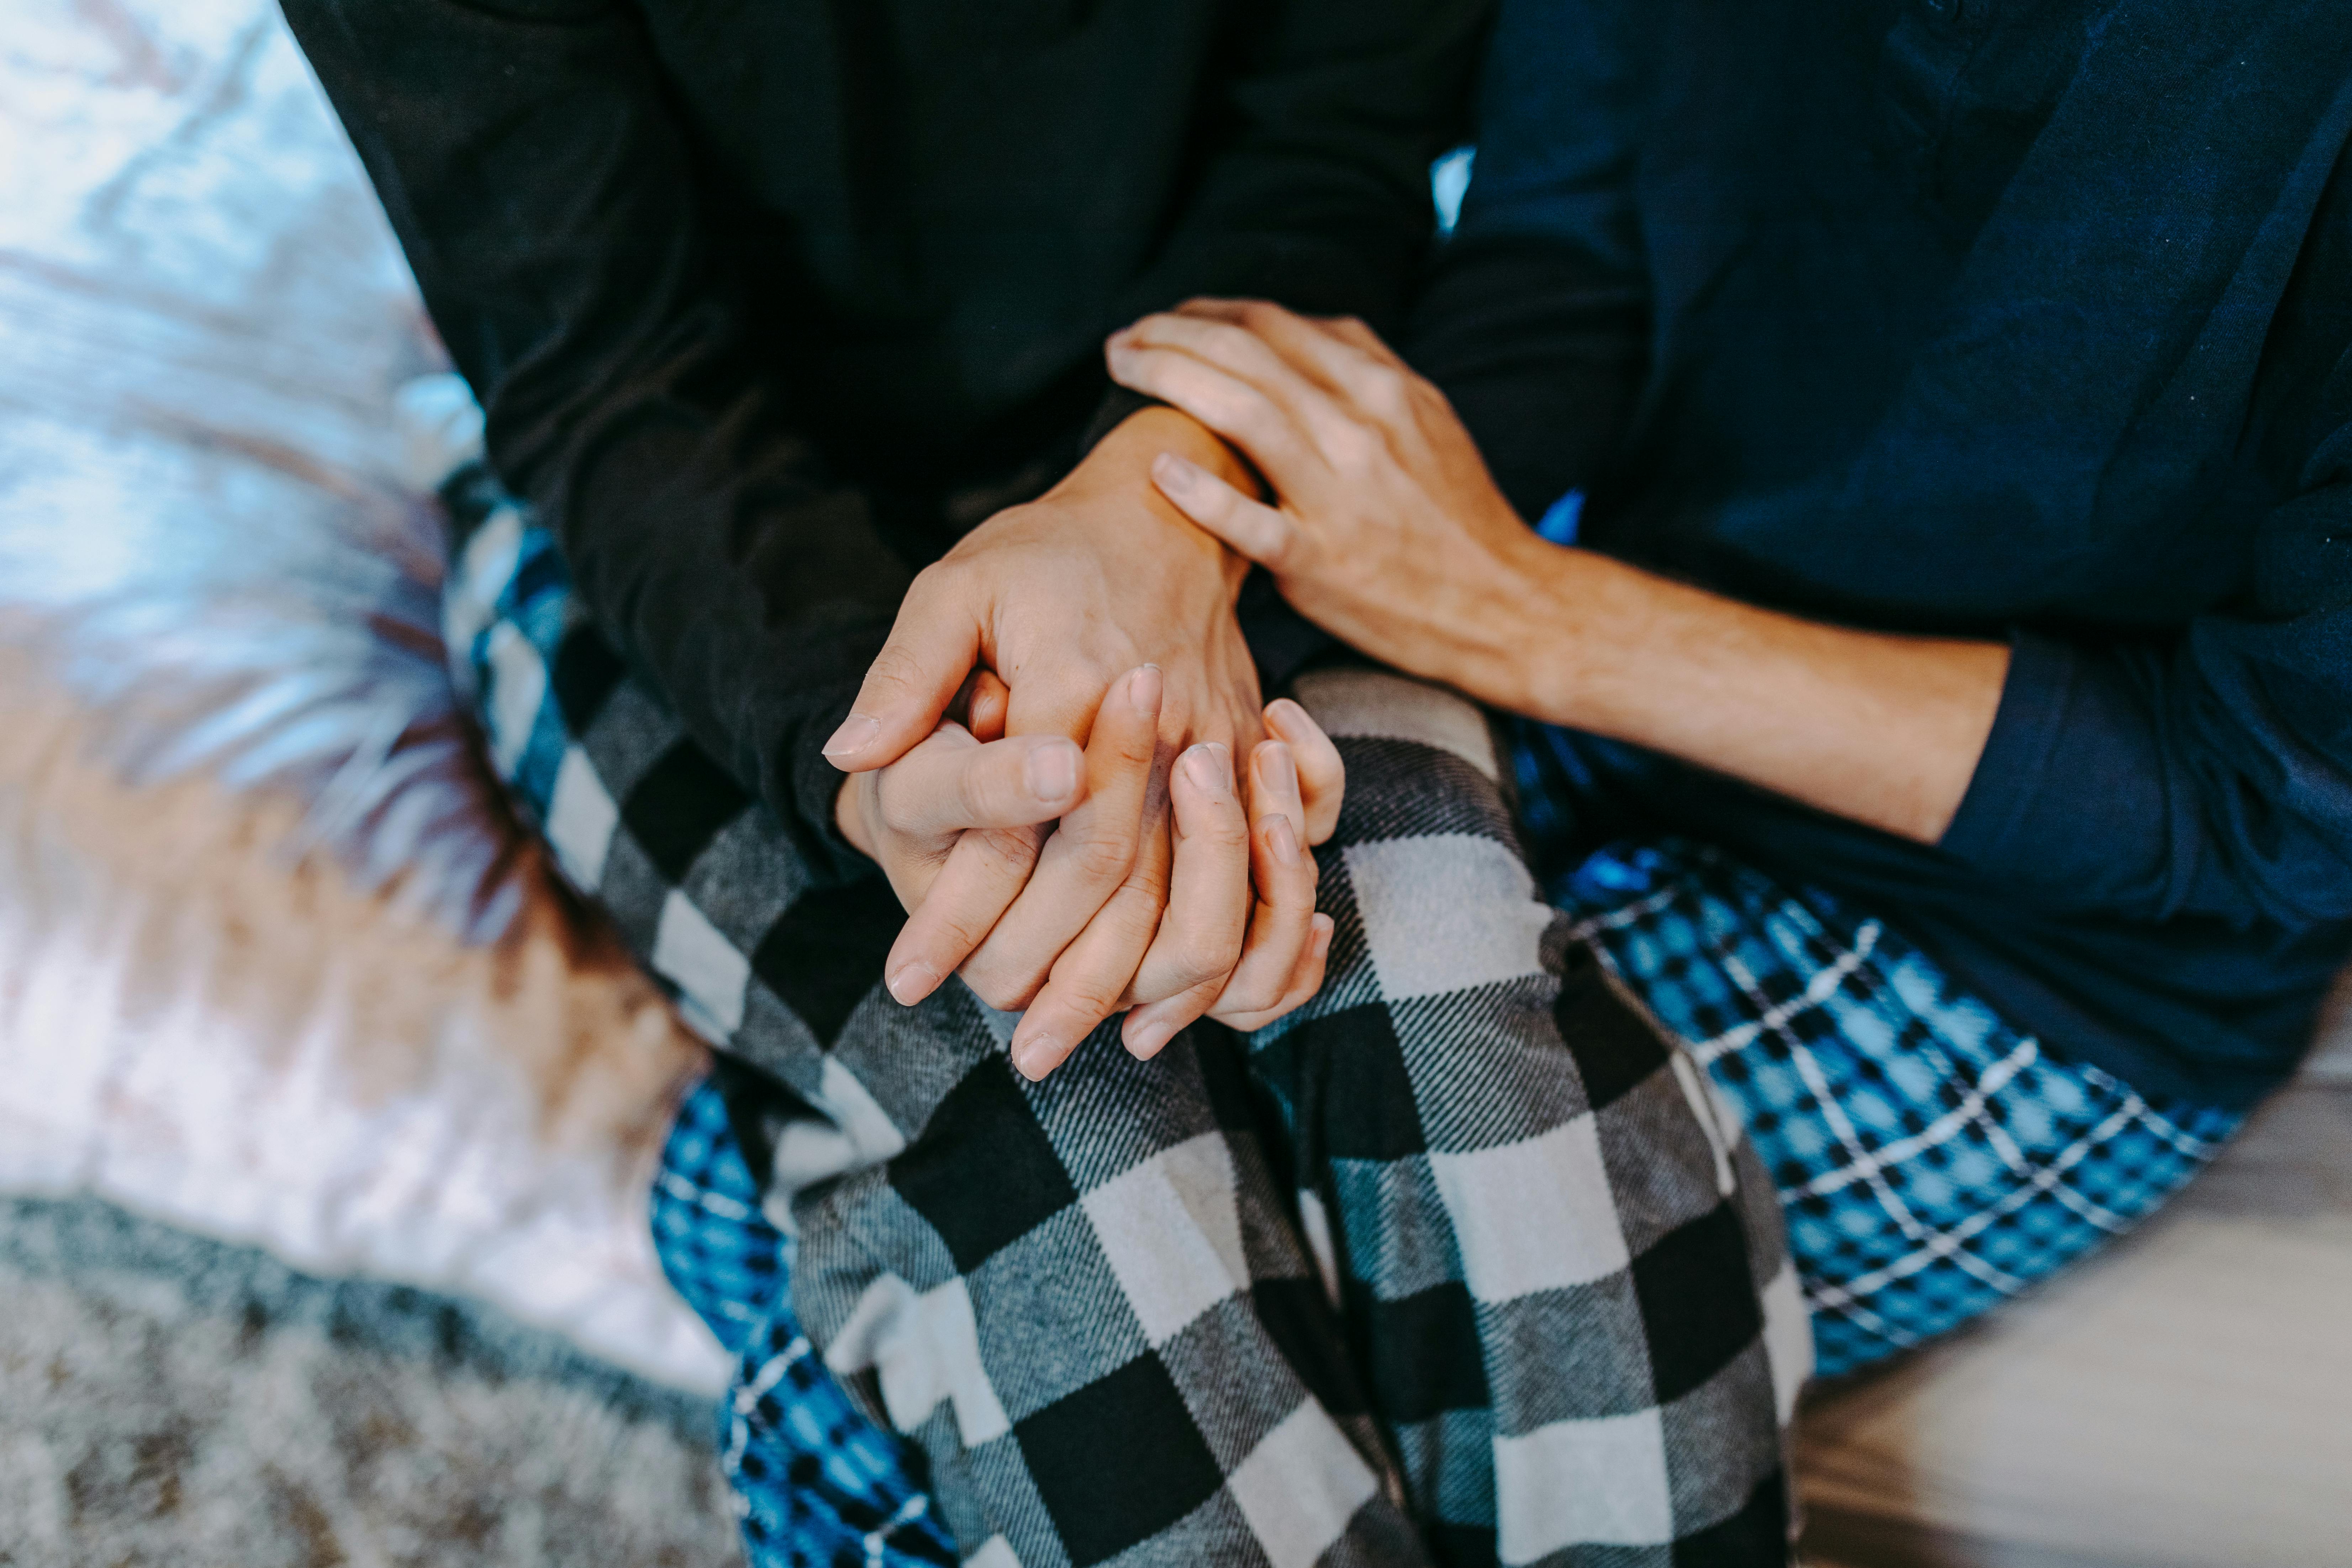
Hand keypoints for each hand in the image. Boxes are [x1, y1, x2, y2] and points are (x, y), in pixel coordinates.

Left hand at [826, 407, 1344, 1075]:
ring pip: (1189, 904)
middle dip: (1048, 976)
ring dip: (1125, 990)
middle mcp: (1160, 731)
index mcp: (1077, 684)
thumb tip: (850, 754)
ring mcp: (1217, 752)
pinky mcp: (1249, 768)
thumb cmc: (1043, 555)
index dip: (960, 912)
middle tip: (996, 1048)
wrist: (1160, 517)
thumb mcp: (955, 586)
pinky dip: (1208, 962)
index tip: (905, 978)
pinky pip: (1250, 888)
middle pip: (1109, 885)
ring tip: (1054, 1047)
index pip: (1019, 827)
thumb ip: (905, 673)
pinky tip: (1150, 1015)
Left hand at [1108, 299, 2008, 844]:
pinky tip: (1160, 475)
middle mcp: (1392, 435)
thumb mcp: (1446, 490)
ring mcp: (1374, 499)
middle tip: (1127, 335)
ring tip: (1123, 373)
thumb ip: (1385, 447)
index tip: (1182, 317)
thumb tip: (1332, 418)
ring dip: (1188, 383)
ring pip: (1262, 412)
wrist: (1562, 640)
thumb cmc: (1499, 582)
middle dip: (1194, 331)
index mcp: (1409, 412)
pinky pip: (1271, 521)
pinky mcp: (1362, 569)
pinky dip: (1214, 493)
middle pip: (1274, 351)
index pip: (1310, 335)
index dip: (1236, 317)